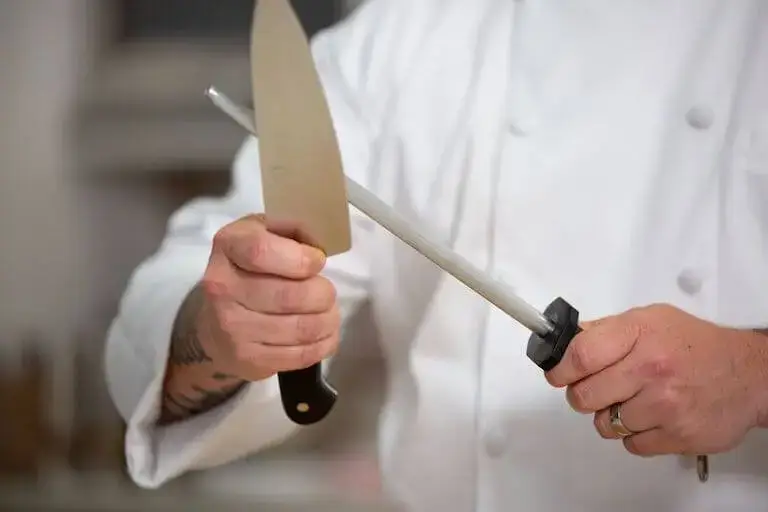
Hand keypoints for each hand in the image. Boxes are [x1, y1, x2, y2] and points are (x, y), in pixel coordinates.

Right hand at [196, 214, 340, 381]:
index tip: (317, 261)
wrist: (215, 323)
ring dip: (329, 320)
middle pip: (291, 296)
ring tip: (328, 312)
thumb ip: (293, 228)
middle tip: (326, 292)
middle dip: (323, 293)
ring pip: (302, 328)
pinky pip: (301, 355)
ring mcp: (232, 328)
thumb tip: (320, 245)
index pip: (262, 252)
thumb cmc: (251, 269)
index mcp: (228, 247)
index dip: (301, 258)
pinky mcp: (247, 359)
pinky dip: (324, 343)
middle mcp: (222, 288)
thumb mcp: (265, 232)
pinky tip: (323, 333)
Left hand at [545, 304, 767, 456]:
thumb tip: (566, 339)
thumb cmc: (696, 345)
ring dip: (612, 416)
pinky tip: (651, 416)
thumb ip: (606, 330)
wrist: (749, 375)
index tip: (558, 374)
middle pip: (583, 396)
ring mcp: (664, 405)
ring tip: (634, 400)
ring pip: (605, 424)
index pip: (579, 355)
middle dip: (583, 394)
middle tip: (598, 389)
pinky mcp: (676, 435)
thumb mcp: (650, 320)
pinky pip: (630, 444)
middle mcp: (651, 369)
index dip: (560, 368)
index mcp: (639, 334)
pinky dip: (635, 434)